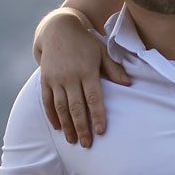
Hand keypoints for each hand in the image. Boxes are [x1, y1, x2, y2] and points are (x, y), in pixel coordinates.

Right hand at [35, 9, 128, 147]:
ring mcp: (56, 78)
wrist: (58, 29)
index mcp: (87, 70)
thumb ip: (114, 69)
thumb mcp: (102, 52)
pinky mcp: (45, 79)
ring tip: (72, 141)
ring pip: (60, 107)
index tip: (101, 131)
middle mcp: (70, 76)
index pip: (93, 97)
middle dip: (81, 127)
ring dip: (67, 125)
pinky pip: (47, 101)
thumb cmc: (85, 42)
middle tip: (86, 144)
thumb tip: (129, 84)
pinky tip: (58, 127)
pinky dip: (52, 115)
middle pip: (76, 106)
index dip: (97, 115)